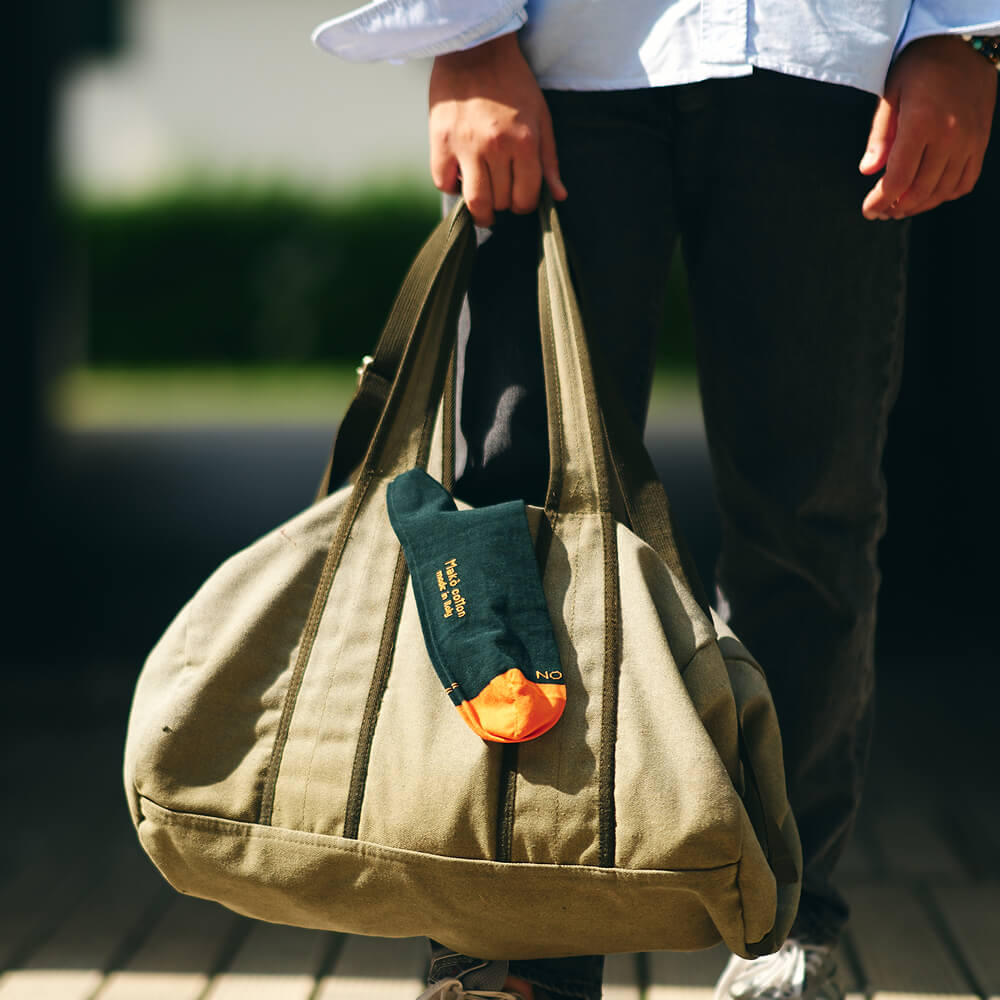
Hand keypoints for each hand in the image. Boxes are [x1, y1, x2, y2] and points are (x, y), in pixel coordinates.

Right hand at [429, 33, 566, 227]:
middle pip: (501, 202)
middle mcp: (495, 147)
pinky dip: (452, 186)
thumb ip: (549, 161)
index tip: (520, 198)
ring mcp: (465, 146)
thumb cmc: (512, 83)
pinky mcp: (440, 141)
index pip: (526, 198)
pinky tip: (460, 175)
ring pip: (475, 202)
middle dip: (504, 203)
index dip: (524, 205)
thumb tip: (559, 197)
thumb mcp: (541, 117)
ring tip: (483, 200)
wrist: (474, 49)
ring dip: (481, 209)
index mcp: (524, 142)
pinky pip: (443, 183)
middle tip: (502, 191)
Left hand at [860, 34, 996, 219]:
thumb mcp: (890, 95)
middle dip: (897, 207)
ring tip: (901, 206)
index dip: (880, 201)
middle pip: (920, 190)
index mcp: (921, 124)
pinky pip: (966, 181)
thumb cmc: (919, 67)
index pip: (898, 179)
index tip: (868, 210)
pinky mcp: (981, 140)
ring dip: (920, 205)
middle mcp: (949, 136)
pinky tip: (929, 194)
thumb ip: (880, 136)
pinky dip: (947, 194)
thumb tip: (867, 172)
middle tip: (883, 210)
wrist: (963, 45)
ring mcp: (969, 140)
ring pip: (943, 190)